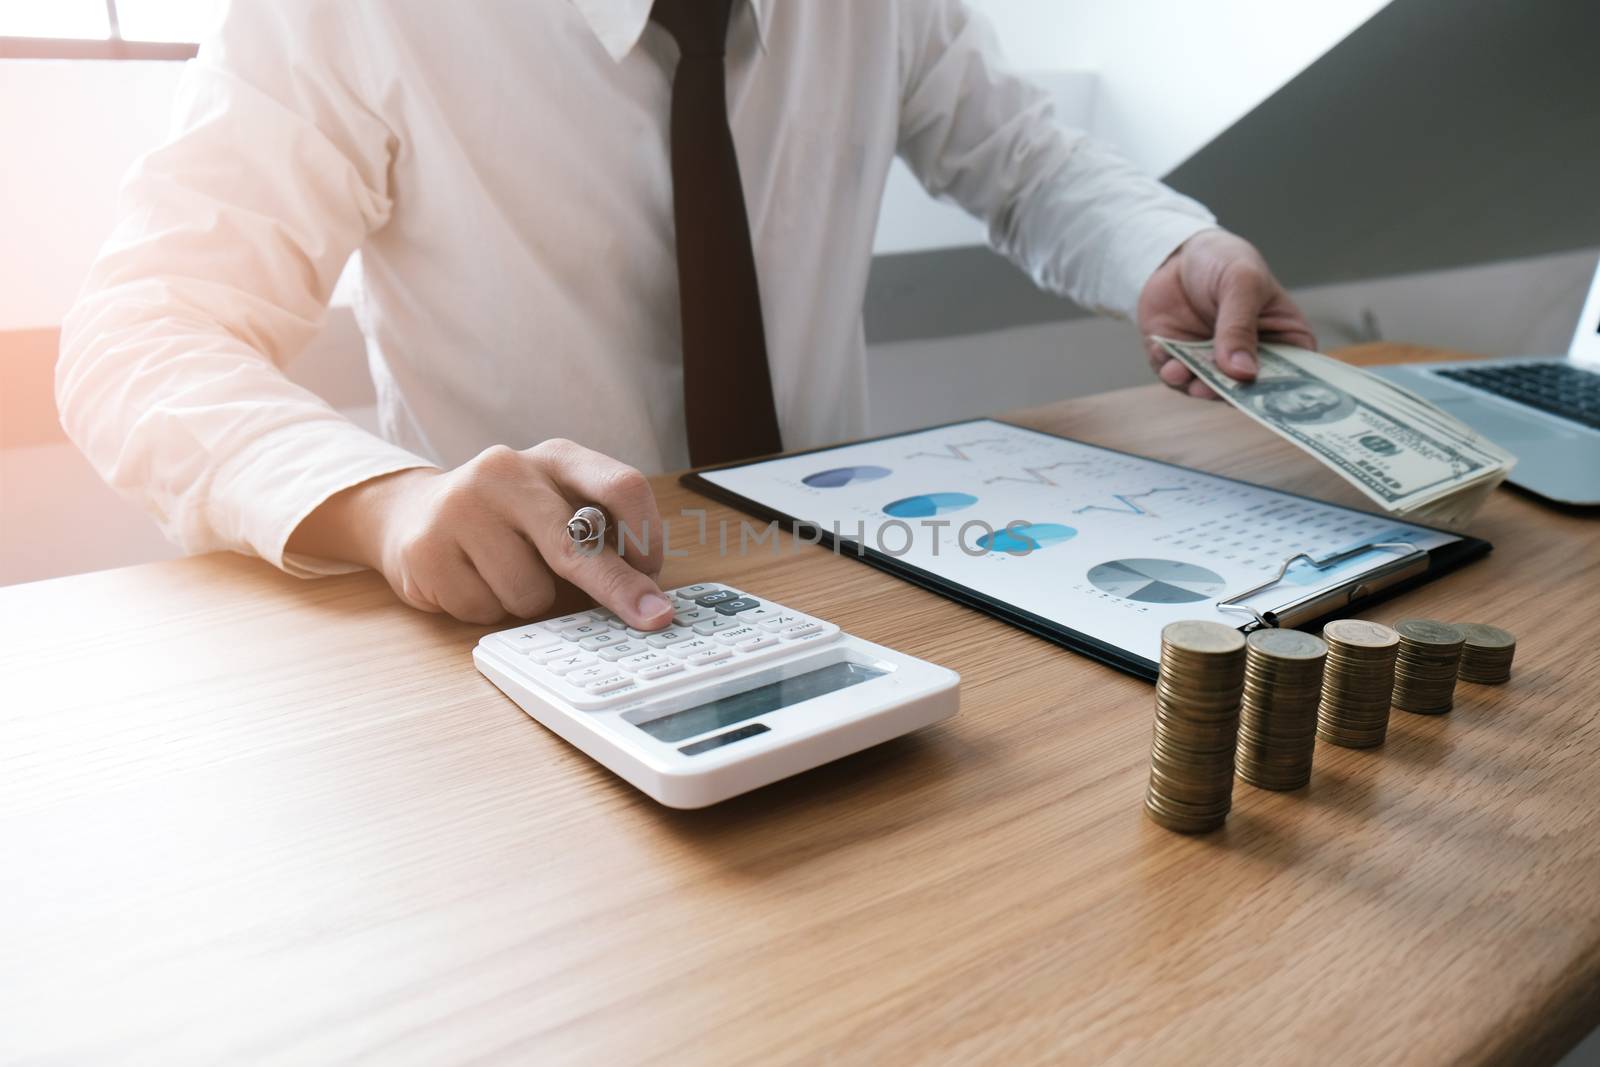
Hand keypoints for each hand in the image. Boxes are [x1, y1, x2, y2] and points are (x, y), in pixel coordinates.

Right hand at [288, 440, 675, 627]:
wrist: (411, 513)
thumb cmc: (506, 519)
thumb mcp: (557, 506)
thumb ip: (599, 534)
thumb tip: (647, 595)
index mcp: (555, 458)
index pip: (621, 486)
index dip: (647, 535)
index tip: (654, 571)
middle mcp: (507, 471)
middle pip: (578, 544)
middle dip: (618, 589)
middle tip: (650, 618)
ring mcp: (461, 507)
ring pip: (529, 591)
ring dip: (529, 601)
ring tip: (505, 574)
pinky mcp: (427, 548)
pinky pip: (486, 609)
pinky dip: (489, 609)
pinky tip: (472, 580)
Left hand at [1136, 229, 1316, 398]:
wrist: (1177, 254)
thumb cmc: (1224, 261)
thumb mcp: (1241, 283)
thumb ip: (1240, 326)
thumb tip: (1242, 372)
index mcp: (1283, 338)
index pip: (1293, 373)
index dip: (1281, 389)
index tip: (1263, 395)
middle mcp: (1251, 358)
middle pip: (1247, 389)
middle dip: (1227, 392)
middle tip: (1210, 389)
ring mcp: (1215, 363)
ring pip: (1208, 389)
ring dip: (1193, 386)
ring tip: (1180, 372)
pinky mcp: (1182, 361)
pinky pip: (1177, 377)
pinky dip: (1170, 372)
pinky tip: (1166, 358)